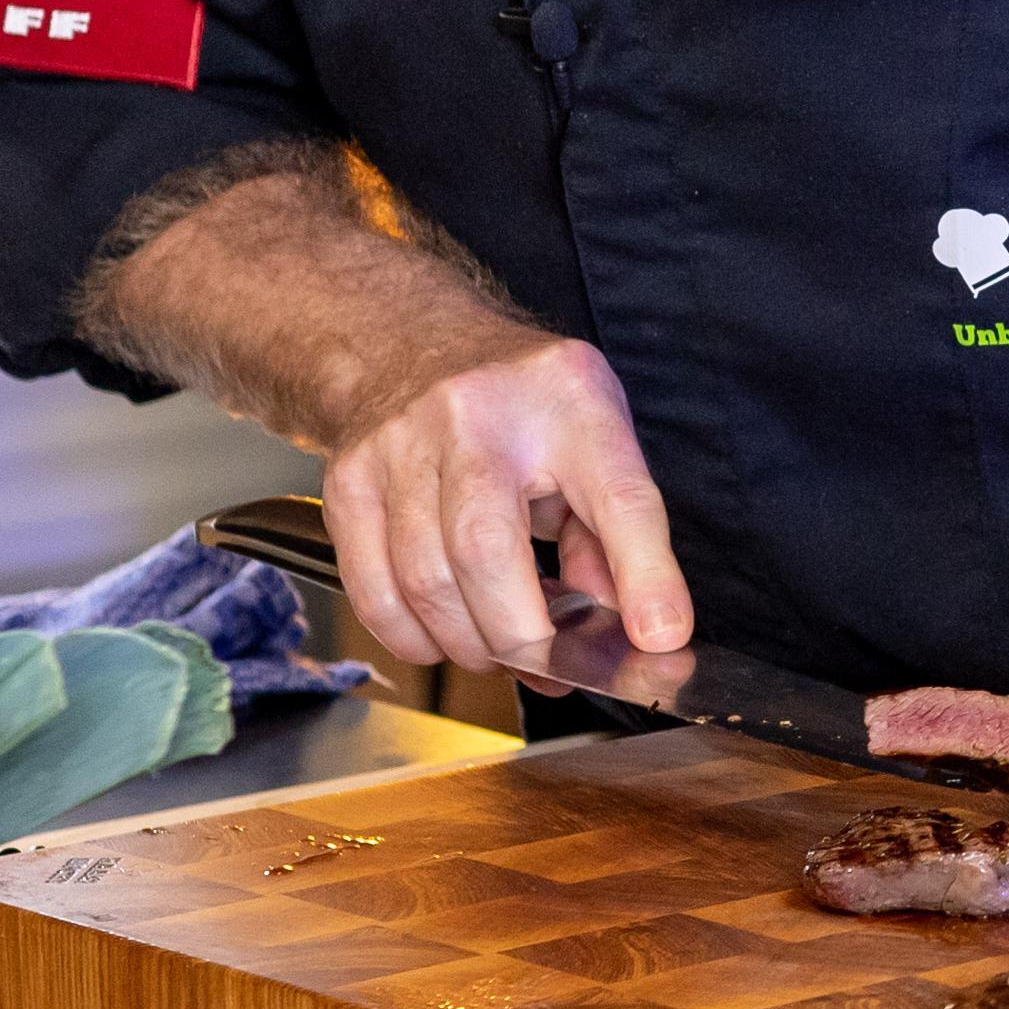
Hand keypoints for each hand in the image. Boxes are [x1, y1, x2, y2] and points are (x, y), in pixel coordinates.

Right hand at [315, 332, 692, 675]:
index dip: (645, 575)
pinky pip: (375, 592)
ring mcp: (399, 446)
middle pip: (488, 554)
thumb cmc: (522, 404)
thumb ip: (622, 535)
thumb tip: (638, 629)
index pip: (618, 496)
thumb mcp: (597, 441)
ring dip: (471, 645)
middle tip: (549, 662)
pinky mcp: (348, 484)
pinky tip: (445, 636)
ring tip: (502, 648)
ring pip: (426, 583)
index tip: (660, 637)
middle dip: (523, 637)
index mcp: (566, 401)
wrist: (410, 346)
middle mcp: (474, 415)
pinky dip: (415, 637)